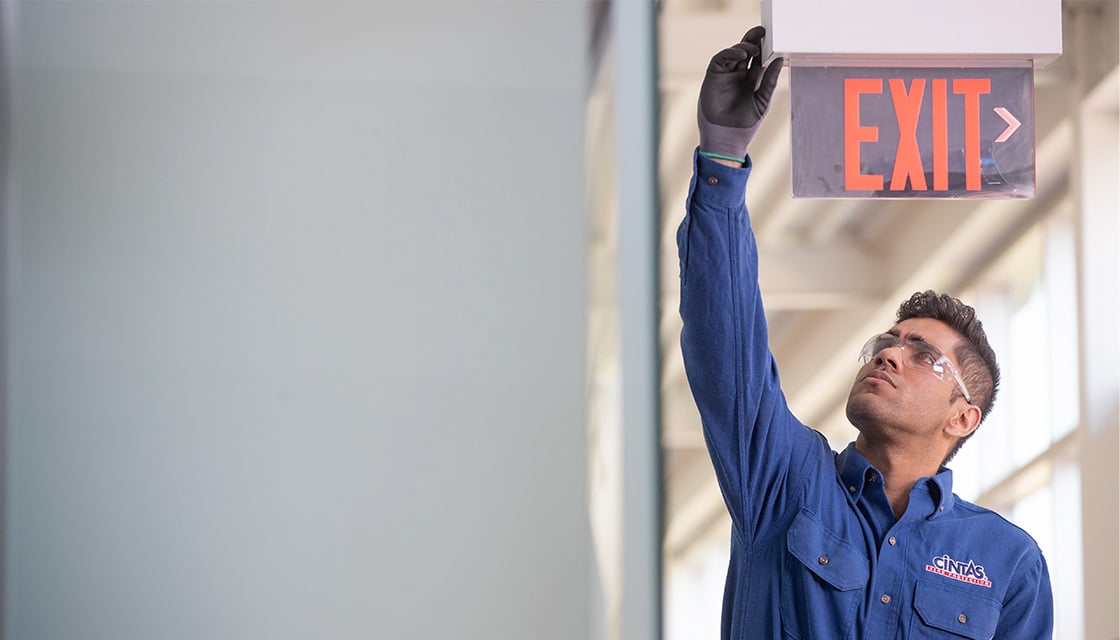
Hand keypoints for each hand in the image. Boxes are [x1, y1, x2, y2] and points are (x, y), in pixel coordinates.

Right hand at [697, 26, 782, 162]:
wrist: (727, 138)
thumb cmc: (746, 124)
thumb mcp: (763, 100)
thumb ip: (769, 80)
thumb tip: (779, 60)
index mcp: (750, 80)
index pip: (757, 59)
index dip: (763, 47)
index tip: (771, 37)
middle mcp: (737, 76)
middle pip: (745, 52)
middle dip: (753, 40)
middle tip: (762, 31)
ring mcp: (725, 75)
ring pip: (733, 53)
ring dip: (743, 46)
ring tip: (753, 48)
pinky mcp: (713, 76)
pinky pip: (720, 59)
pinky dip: (730, 53)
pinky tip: (741, 54)